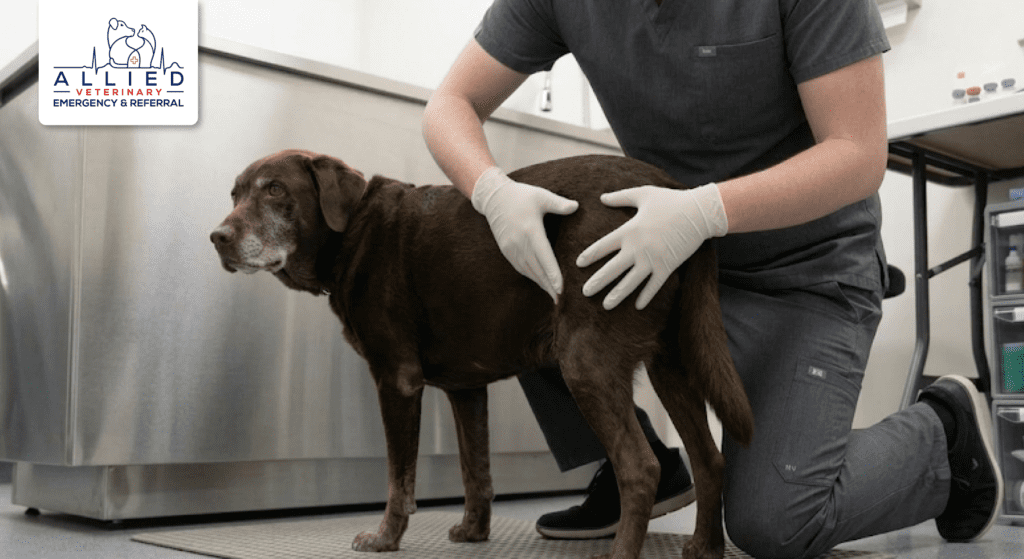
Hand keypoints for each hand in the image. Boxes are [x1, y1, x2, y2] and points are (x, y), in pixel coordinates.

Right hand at [472, 167, 578, 300]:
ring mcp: (511, 248)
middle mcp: (519, 242)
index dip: (552, 273)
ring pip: (528, 271)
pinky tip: (541, 283)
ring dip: (541, 284)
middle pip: (537, 269)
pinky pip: (521, 268)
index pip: (544, 256)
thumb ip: (559, 203)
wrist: (494, 198)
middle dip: (549, 285)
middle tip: (562, 299)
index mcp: (530, 230)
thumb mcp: (541, 196)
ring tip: (554, 295)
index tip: (561, 288)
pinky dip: (532, 277)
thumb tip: (577, 207)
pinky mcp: (506, 250)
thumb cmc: (521, 195)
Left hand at [576, 184, 726, 309]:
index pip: (603, 246)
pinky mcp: (667, 267)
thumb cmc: (670, 200)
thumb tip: (602, 197)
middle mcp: (638, 248)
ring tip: (605, 306)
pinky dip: (646, 296)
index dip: (590, 256)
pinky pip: (654, 286)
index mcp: (629, 230)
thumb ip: (620, 197)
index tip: (578, 264)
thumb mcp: (643, 194)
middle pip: (612, 269)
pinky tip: (637, 306)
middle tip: (584, 293)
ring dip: (617, 295)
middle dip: (597, 282)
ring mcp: (653, 260)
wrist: (699, 212)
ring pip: (630, 282)